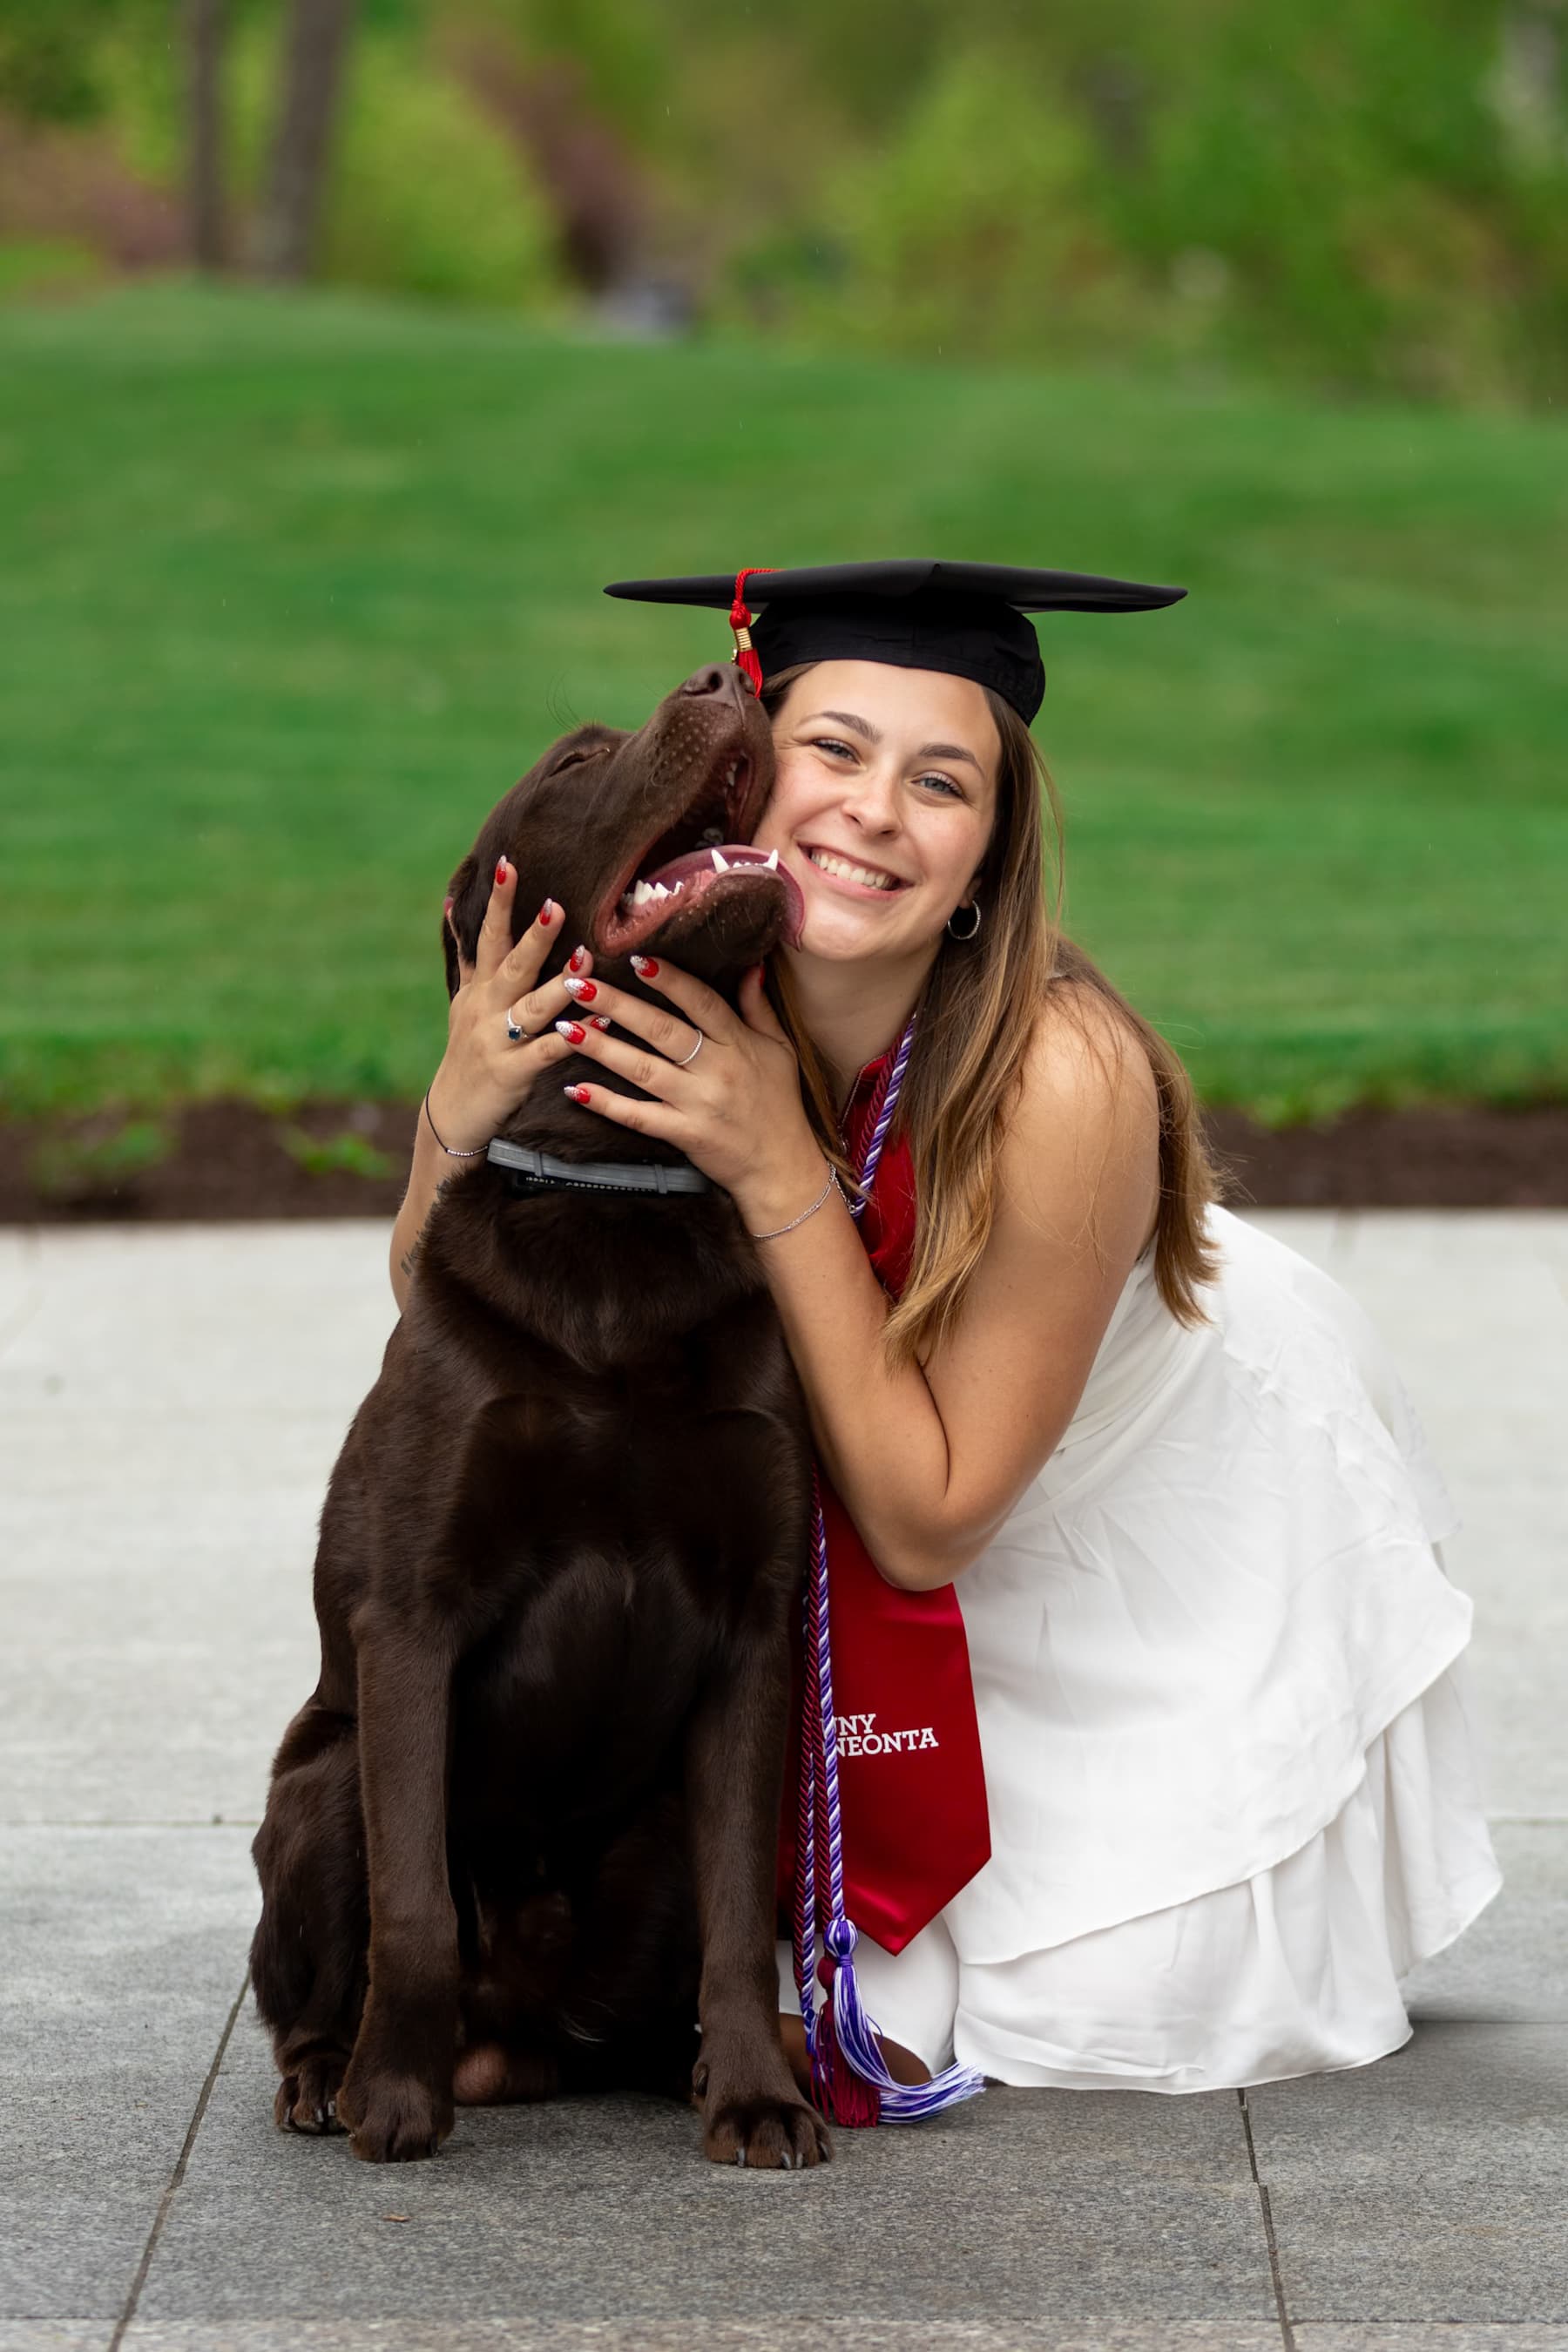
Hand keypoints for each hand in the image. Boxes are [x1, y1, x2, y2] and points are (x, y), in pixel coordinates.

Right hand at [427, 862, 608, 1156]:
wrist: (452, 1114)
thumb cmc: (467, 1051)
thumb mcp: (462, 1001)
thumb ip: (466, 956)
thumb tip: (451, 904)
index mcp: (479, 989)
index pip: (487, 936)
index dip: (498, 902)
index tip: (509, 864)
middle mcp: (487, 1009)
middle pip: (511, 965)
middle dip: (533, 936)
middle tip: (556, 905)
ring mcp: (499, 1041)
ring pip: (532, 1007)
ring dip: (559, 984)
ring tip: (587, 960)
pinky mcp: (513, 1073)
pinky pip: (547, 1052)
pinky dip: (572, 1037)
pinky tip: (599, 1023)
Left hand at [554, 952, 826, 1217]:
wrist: (781, 1167)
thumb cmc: (779, 1104)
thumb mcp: (779, 1050)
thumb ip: (759, 1008)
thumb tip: (750, 966)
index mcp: (738, 1044)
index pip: (701, 1002)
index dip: (669, 979)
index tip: (635, 958)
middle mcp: (716, 1071)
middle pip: (661, 1031)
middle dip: (617, 1005)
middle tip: (577, 984)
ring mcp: (698, 1104)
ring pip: (643, 1070)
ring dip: (601, 1048)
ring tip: (565, 1028)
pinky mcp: (684, 1134)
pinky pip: (639, 1117)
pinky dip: (607, 1104)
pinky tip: (575, 1089)